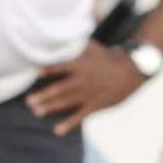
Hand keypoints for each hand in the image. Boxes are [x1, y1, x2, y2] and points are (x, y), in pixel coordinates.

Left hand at [26, 40, 147, 136]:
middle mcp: (81, 80)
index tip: (35, 75)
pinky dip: (69, 124)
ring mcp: (88, 94)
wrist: (133, 71)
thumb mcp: (92, 46)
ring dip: (49, 108)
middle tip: (29, 102)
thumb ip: (76, 43)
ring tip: (36, 112)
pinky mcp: (96, 105)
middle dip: (42, 96)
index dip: (46, 71)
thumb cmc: (112, 57)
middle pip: (58, 89)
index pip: (57, 67)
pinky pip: (80, 116)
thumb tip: (62, 32)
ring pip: (65, 102)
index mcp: (79, 64)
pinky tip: (58, 131)